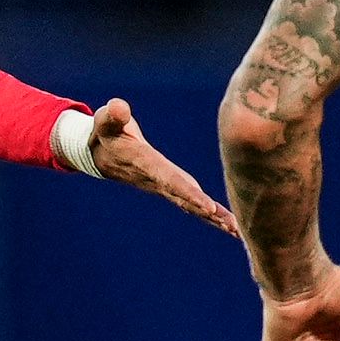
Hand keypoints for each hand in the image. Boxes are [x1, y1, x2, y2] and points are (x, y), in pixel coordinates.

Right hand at [82, 99, 238, 235]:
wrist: (101, 154)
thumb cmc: (106, 132)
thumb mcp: (104, 121)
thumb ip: (111, 115)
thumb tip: (118, 108)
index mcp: (144, 164)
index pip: (169, 180)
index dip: (189, 194)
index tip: (208, 207)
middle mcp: (156, 180)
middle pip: (185, 198)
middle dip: (208, 211)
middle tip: (233, 225)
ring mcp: (163, 186)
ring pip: (191, 205)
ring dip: (214, 219)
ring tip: (238, 232)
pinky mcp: (170, 187)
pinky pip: (191, 202)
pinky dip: (211, 214)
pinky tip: (231, 225)